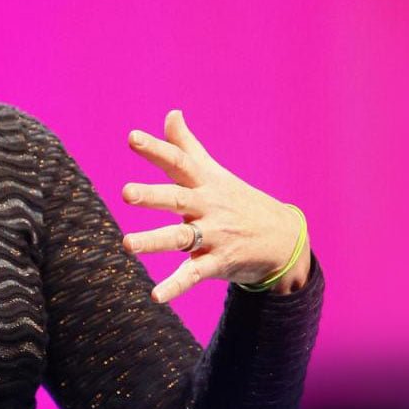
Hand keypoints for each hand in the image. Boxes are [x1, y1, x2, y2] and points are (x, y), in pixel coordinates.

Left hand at [121, 110, 309, 303]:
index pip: (178, 162)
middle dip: (153, 196)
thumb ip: (186, 145)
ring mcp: (214, 236)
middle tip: (126, 192)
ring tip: (127, 244)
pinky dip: (176, 286)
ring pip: (181, 238)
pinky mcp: (218, 263)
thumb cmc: (237, 200)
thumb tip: (171, 113)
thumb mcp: (214, 171)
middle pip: (178, 199)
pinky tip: (156, 296)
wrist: (283, 237)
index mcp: (204, 183)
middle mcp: (208, 207)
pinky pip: (194, 275)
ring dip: (154, 241)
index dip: (156, 149)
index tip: (131, 138)